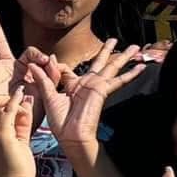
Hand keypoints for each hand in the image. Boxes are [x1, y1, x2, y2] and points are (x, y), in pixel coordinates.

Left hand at [24, 40, 147, 150]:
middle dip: (107, 51)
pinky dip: (130, 74)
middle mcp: (87, 84)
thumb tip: (36, 63)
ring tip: (135, 48)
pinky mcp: (102, 90)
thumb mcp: (48, 96)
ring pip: (112, 67)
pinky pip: (119, 80)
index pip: (68, 69)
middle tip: (114, 40)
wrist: (71, 136)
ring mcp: (96, 86)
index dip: (56, 65)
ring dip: (123, 57)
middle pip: (99, 62)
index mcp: (72, 85)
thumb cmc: (60, 122)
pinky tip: (141, 67)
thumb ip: (44, 79)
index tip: (48, 61)